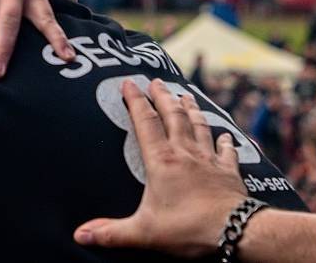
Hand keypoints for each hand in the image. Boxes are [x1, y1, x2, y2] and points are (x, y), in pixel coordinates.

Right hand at [73, 78, 246, 255]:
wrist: (235, 231)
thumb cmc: (188, 229)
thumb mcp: (144, 232)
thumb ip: (112, 232)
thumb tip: (80, 235)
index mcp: (162, 162)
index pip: (146, 123)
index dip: (136, 101)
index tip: (129, 83)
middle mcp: (185, 153)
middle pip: (173, 116)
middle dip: (163, 97)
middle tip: (157, 81)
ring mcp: (209, 160)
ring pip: (199, 126)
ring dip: (191, 109)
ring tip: (186, 95)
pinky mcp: (228, 171)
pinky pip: (227, 150)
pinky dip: (225, 140)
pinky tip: (226, 135)